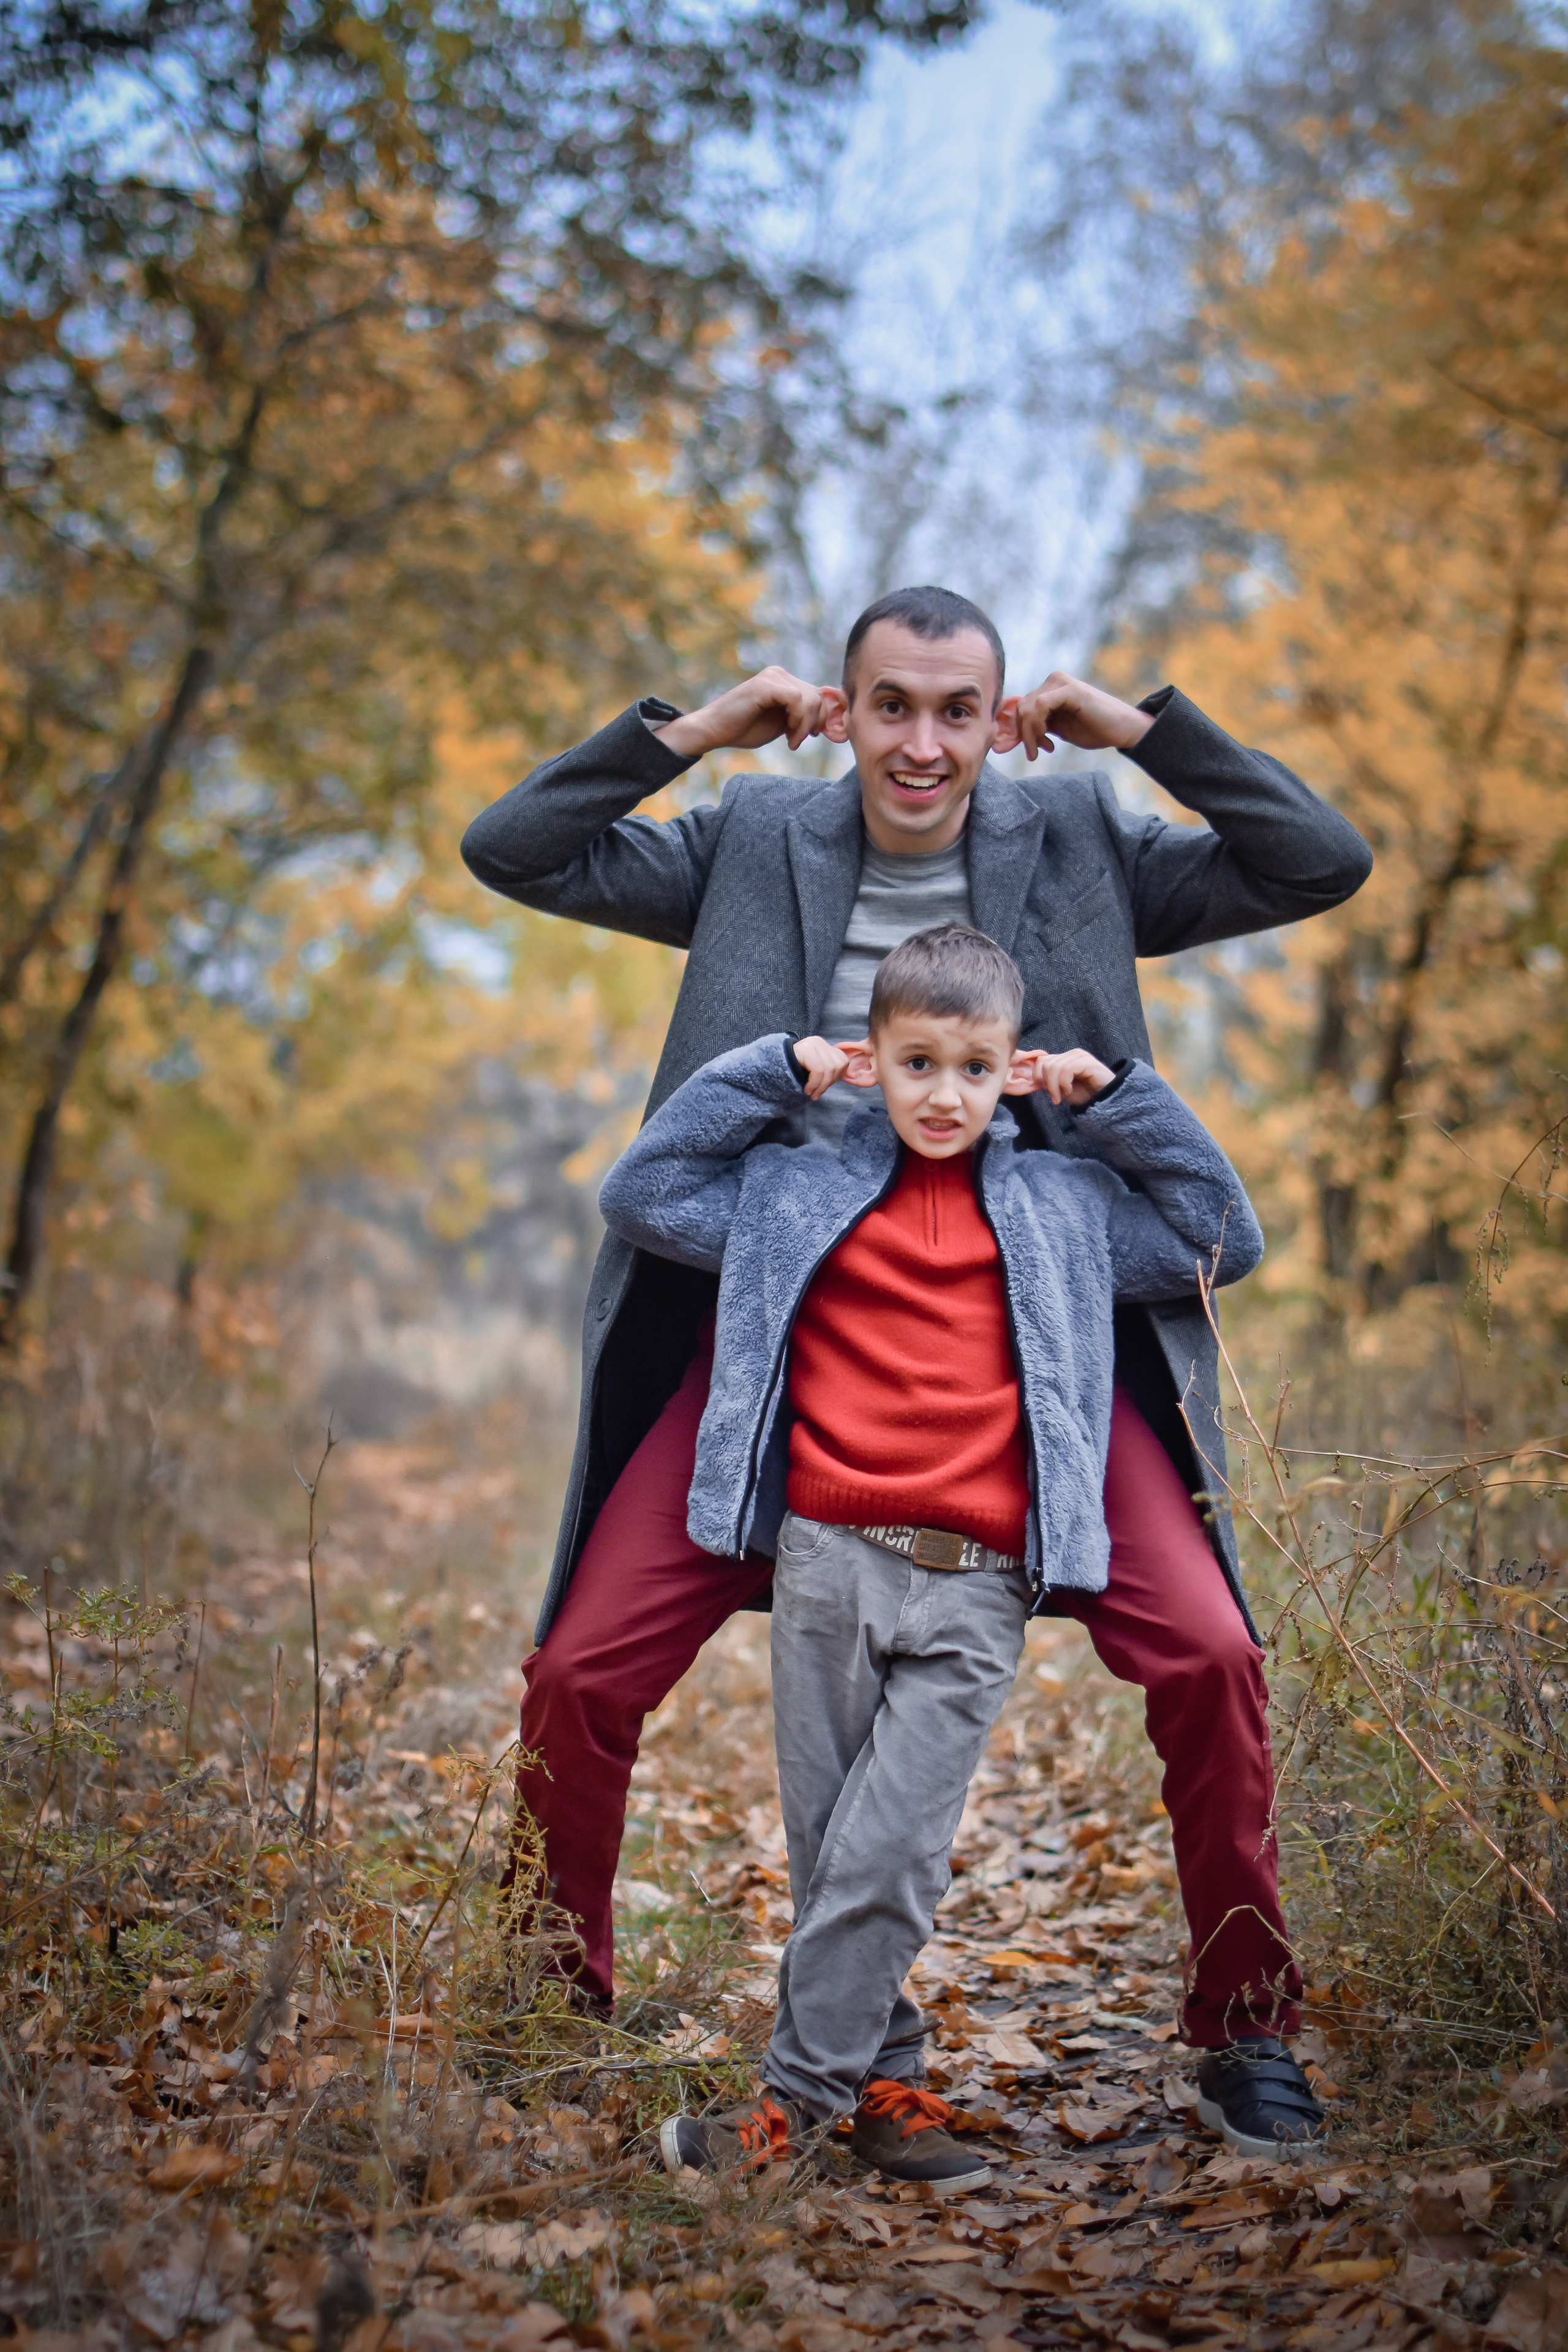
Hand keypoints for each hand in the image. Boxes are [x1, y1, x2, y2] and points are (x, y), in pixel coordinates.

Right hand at [653, 666, 838, 758]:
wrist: (714, 731)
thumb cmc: (743, 729)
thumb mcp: (782, 723)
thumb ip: (802, 716)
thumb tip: (832, 718)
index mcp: (784, 681)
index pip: (818, 694)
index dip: (823, 717)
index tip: (811, 736)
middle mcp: (780, 674)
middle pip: (818, 696)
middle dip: (815, 723)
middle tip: (797, 741)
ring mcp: (772, 677)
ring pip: (811, 699)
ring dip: (806, 726)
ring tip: (792, 741)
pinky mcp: (766, 685)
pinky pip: (797, 700)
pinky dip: (798, 721)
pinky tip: (788, 737)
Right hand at [793, 1037, 874, 1098]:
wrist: (768, 1069)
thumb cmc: (793, 1074)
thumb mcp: (814, 1071)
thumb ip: (828, 1070)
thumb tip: (844, 1075)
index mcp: (824, 1046)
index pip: (842, 1061)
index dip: (836, 1078)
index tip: (823, 1087)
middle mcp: (819, 1042)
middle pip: (838, 1065)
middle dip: (828, 1083)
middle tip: (816, 1093)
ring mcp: (811, 1044)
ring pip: (829, 1068)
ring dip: (821, 1086)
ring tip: (812, 1094)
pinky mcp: (805, 1050)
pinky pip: (818, 1070)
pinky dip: (814, 1084)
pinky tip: (807, 1090)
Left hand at [992, 672, 1153, 761]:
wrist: (1122, 729)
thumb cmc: (1093, 730)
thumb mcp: (1056, 730)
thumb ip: (1036, 727)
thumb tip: (1008, 736)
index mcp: (1049, 689)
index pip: (1019, 706)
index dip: (1014, 729)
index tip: (1022, 749)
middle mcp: (1052, 681)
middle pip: (1020, 707)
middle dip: (1022, 734)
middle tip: (1034, 753)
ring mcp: (1060, 682)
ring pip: (1027, 707)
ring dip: (1029, 734)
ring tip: (1042, 750)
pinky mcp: (1069, 690)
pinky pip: (1040, 706)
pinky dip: (1037, 727)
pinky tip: (1048, 744)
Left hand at [1004, 1047, 1115, 1106]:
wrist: (1107, 1100)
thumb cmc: (1086, 1095)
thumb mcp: (1062, 1090)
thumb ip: (1048, 1083)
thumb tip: (1035, 1079)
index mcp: (1063, 1059)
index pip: (1040, 1061)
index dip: (1038, 1078)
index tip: (1049, 1094)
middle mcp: (1070, 1054)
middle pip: (1044, 1063)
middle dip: (1046, 1084)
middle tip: (1056, 1098)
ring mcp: (1078, 1056)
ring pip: (1053, 1067)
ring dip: (1055, 1086)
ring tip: (1064, 1095)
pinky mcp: (1086, 1061)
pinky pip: (1066, 1069)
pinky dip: (1064, 1083)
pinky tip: (1070, 1091)